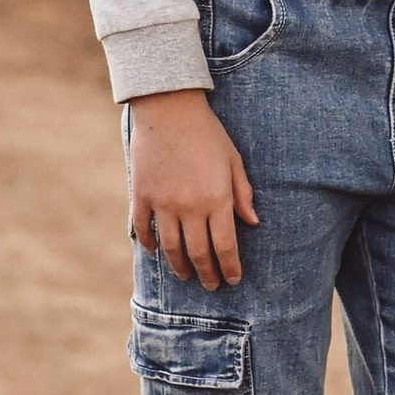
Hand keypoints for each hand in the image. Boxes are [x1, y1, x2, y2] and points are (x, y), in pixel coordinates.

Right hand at [127, 90, 259, 288]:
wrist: (169, 108)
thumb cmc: (207, 133)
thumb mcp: (233, 160)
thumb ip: (242, 193)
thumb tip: (252, 223)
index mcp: (217, 198)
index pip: (225, 246)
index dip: (230, 268)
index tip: (233, 280)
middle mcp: (190, 206)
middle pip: (199, 253)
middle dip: (207, 274)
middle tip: (210, 285)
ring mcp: (163, 203)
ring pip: (171, 248)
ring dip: (180, 266)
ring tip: (187, 275)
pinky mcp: (141, 195)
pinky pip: (144, 229)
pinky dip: (150, 244)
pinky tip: (157, 252)